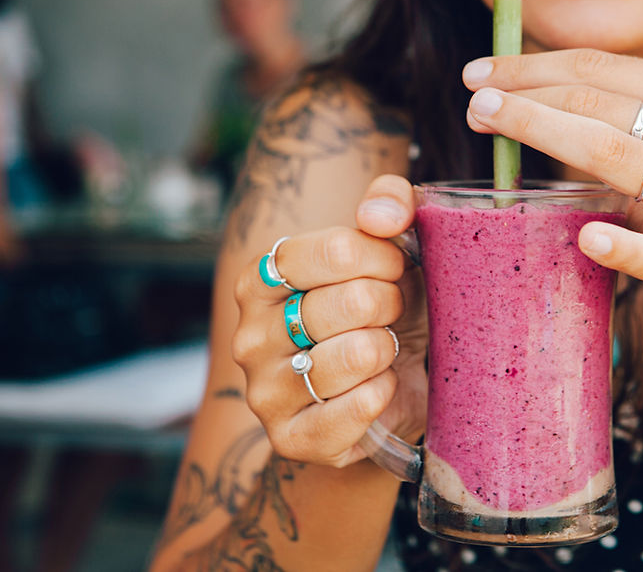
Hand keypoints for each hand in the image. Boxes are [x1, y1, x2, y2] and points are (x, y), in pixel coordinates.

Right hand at [232, 175, 427, 466]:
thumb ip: (389, 203)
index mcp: (260, 278)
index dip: (383, 257)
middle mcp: (250, 334)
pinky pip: (360, 408)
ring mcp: (265, 391)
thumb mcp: (389, 246)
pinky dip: (385, 394)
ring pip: (359, 354)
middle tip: (386, 316)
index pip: (338, 249)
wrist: (384, 388)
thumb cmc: (381, 308)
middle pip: (354, 301)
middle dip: (391, 304)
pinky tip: (379, 387)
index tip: (392, 268)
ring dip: (388, 350)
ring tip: (379, 351)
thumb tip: (380, 214)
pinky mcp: (292, 438)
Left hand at [462, 49, 642, 370]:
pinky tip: (586, 238)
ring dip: (542, 132)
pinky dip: (620, 244)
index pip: (606, 68)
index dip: (536, 65)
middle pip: (601, 103)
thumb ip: (617, 123)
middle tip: (473, 101)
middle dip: (527, 95)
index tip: (481, 73)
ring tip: (488, 124)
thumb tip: (520, 90)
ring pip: (615, 155)